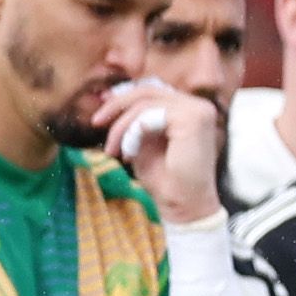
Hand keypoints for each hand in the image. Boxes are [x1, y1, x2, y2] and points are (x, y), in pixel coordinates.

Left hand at [98, 79, 223, 223]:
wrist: (183, 204)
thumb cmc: (166, 179)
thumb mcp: (145, 141)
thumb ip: (137, 120)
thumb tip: (112, 97)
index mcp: (191, 110)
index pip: (154, 91)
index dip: (125, 96)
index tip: (102, 109)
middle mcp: (199, 106)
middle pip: (147, 91)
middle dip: (117, 106)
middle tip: (96, 123)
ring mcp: (198, 110)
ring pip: (145, 102)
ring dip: (122, 126)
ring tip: (113, 150)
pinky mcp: (192, 119)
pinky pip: (149, 113)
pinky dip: (132, 131)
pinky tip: (129, 153)